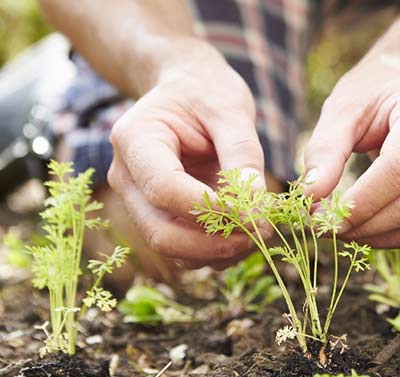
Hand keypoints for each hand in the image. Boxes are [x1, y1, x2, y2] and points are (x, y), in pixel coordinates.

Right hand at [107, 45, 265, 268]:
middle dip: (214, 243)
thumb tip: (254, 207)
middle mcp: (126, 176)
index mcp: (134, 138)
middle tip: (262, 232)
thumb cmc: (207, 92)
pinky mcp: (158, 217)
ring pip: (171, 248)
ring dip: (218, 252)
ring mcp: (138, 201)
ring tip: (260, 232)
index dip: (211, 210)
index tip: (256, 216)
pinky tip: (247, 233)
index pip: (164, 189)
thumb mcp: (231, 109)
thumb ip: (242, 154)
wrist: (189, 90)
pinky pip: (183, 250)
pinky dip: (216, 252)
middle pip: (161, 232)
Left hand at [303, 55, 399, 247]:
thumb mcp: (342, 108)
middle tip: (321, 226)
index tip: (319, 215)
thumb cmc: (373, 91)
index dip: (361, 201)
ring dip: (371, 236)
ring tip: (336, 227)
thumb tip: (310, 198)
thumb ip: (324, 150)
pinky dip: (384, 236)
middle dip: (361, 224)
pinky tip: (357, 226)